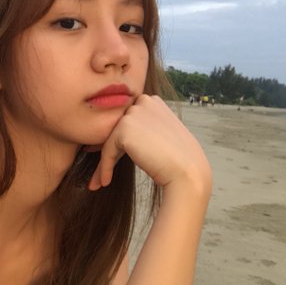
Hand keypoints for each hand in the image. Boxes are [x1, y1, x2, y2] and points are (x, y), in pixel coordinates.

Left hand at [87, 95, 210, 190]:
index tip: (110, 160)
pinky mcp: (124, 128)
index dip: (118, 142)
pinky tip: (105, 183)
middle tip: (99, 174)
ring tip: (98, 182)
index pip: (128, 122)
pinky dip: (104, 167)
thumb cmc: (179, 160)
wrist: (187, 173)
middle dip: (107, 152)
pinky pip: (107, 150)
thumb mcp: (161, 136)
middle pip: (116, 129)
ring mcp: (134, 113)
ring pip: (109, 140)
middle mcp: (143, 101)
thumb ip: (143, 131)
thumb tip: (121, 139)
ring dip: (103, 163)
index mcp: (153, 102)